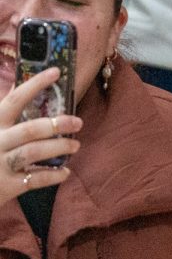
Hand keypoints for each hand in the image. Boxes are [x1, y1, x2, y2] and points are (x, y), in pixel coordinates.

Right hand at [0, 68, 81, 203]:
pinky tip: (65, 172)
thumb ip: (5, 115)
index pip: (14, 99)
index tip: (56, 72)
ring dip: (59, 148)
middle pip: (29, 129)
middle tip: (78, 122)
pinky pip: (36, 179)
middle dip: (57, 124)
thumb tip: (21, 89)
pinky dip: (54, 175)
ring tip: (75, 145)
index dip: (35, 85)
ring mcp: (0, 164)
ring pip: (34, 152)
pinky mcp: (7, 185)